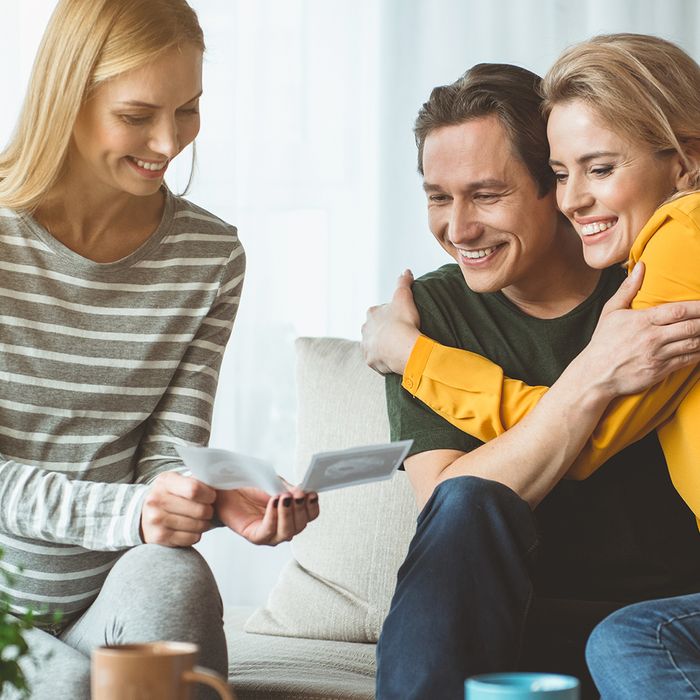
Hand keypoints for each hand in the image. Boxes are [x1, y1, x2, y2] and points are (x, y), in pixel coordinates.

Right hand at [141, 472, 215, 546]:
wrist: (143, 515)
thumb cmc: (166, 496)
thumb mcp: (176, 481)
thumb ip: (194, 481)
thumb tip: (220, 484)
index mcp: (165, 482)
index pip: (194, 489)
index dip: (209, 495)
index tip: (211, 497)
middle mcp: (156, 500)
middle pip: (199, 509)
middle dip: (209, 511)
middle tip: (207, 510)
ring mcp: (156, 520)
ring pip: (198, 525)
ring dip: (204, 524)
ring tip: (199, 520)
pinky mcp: (159, 537)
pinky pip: (191, 538)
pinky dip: (196, 535)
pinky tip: (190, 529)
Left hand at [215, 484, 319, 545]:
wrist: (227, 488)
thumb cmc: (251, 486)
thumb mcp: (274, 483)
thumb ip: (288, 489)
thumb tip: (302, 493)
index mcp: (292, 514)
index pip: (310, 515)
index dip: (313, 506)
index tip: (311, 493)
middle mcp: (284, 527)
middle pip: (301, 525)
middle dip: (301, 509)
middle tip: (298, 494)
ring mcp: (270, 534)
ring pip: (288, 532)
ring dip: (288, 514)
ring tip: (284, 497)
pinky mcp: (255, 537)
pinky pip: (268, 531)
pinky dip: (273, 516)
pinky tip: (273, 502)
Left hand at [361, 269, 420, 374]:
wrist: (404, 347)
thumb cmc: (404, 322)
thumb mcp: (404, 296)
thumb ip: (403, 282)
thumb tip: (406, 271)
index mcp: (371, 314)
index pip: (379, 313)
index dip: (391, 316)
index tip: (402, 320)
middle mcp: (365, 330)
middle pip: (374, 330)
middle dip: (384, 332)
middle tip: (400, 334)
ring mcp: (367, 346)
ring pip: (374, 345)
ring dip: (382, 346)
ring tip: (396, 348)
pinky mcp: (370, 361)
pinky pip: (376, 360)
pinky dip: (383, 360)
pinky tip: (393, 358)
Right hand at [580, 262, 699, 396]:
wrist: (595, 374)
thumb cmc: (603, 342)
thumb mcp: (611, 312)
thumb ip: (627, 289)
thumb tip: (640, 266)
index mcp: (642, 321)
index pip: (678, 310)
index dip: (698, 307)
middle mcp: (652, 337)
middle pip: (691, 327)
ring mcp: (657, 355)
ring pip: (692, 344)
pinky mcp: (659, 371)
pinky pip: (686, 360)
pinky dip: (699, 354)